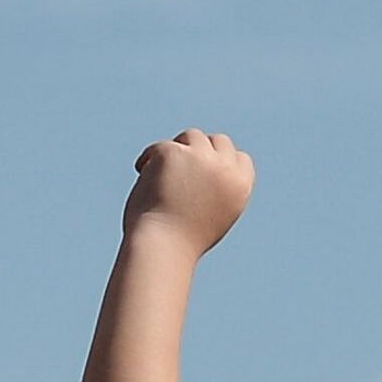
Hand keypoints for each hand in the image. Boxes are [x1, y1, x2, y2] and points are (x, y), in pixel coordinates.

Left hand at [123, 129, 254, 256]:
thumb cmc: (183, 239)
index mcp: (240, 185)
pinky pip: (160, 146)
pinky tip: (141, 173)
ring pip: (190, 136)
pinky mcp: (171, 152)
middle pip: (218, 141)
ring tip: (160, 171)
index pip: (239, 159)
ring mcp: (199, 157)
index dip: (220, 162)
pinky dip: (149, 159)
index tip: (202, 170)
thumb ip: (216, 190)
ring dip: (177, 149)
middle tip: (179, 165)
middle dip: (200, 150)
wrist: (164, 244)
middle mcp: (224, 167)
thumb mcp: (212, 215)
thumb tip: (204, 169)